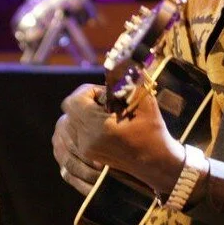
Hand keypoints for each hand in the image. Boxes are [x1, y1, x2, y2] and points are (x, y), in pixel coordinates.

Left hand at [52, 83, 184, 197]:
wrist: (157, 163)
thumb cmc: (152, 131)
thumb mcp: (143, 101)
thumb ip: (126, 80)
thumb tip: (116, 61)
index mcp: (98, 127)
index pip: (73, 101)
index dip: (87, 92)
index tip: (104, 96)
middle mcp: (87, 141)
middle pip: (68, 113)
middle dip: (84, 104)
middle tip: (104, 106)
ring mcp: (85, 153)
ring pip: (65, 128)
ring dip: (79, 118)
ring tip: (100, 119)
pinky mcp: (86, 160)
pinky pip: (68, 143)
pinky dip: (76, 133)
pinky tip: (93, 130)